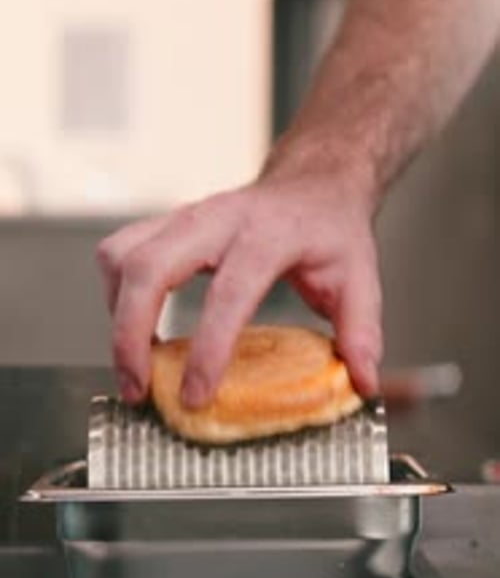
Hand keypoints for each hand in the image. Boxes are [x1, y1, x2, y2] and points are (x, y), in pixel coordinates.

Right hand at [97, 154, 381, 407]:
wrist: (313, 181)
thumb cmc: (331, 231)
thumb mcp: (359, 278)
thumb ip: (361, 331)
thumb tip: (361, 384)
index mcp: (267, 235)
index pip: (228, 294)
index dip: (208, 349)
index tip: (196, 396)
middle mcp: (216, 220)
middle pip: (148, 268)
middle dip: (129, 334)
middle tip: (137, 388)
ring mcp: (185, 217)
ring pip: (122, 257)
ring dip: (117, 316)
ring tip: (135, 364)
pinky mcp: (166, 224)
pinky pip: (120, 253)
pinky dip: (117, 294)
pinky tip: (136, 326)